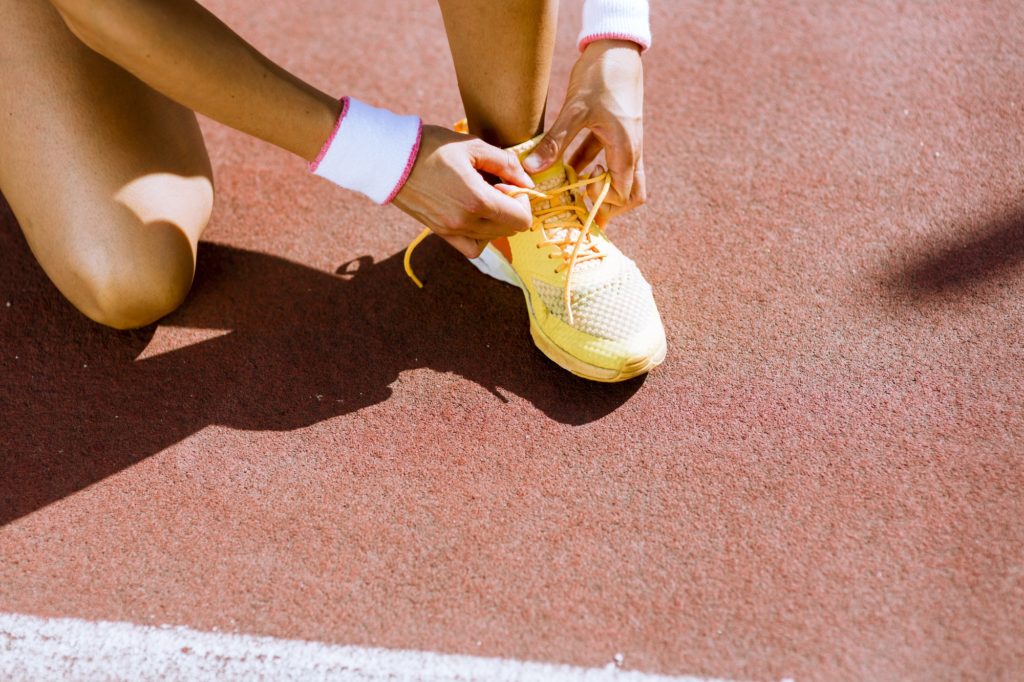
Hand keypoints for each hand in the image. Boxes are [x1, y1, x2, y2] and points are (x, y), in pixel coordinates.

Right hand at [393, 125, 533, 257]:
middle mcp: (466, 222)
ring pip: (493, 238)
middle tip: (497, 186)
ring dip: (496, 220)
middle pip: (509, 230)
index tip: (512, 184)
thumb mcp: (474, 146)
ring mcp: (452, 230)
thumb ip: (507, 164)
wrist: (390, 159)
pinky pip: (471, 248)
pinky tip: (475, 215)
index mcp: (477, 200)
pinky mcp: (440, 233)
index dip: (524, 201)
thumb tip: (527, 183)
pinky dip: (481, 236)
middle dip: (511, 208)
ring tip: (483, 196)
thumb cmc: (432, 146)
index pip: (521, 219)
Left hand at [524, 40, 644, 226]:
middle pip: (631, 193)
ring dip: (598, 187)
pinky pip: (605, 158)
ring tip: (571, 194)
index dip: (603, 204)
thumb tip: (531, 168)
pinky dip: (589, 168)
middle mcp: (631, 150)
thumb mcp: (575, 110)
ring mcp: (625, 142)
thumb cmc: (602, 76)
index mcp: (626, 149)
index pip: (623, 194)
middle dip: (609, 206)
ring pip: (620, 177)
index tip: (579, 199)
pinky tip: (565, 170)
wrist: (616, 47)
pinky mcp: (616, 133)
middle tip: (582, 209)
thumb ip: (555, 142)